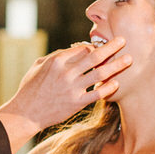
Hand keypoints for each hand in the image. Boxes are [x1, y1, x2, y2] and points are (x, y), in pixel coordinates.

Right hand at [0, 38, 130, 149]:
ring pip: (100, 73)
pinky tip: (117, 83)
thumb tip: (72, 50)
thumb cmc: (30, 88)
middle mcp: (67, 72)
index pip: (82, 48)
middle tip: (123, 40)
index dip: (94, 47)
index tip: (102, 48)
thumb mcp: (38, 66)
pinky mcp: (77, 103)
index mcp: (57, 61)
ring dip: (116, 65)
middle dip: (111, 47)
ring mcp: (73, 88)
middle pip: (95, 56)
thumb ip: (55, 56)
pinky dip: (108, 87)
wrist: (26, 113)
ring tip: (129, 59)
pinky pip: (97, 93)